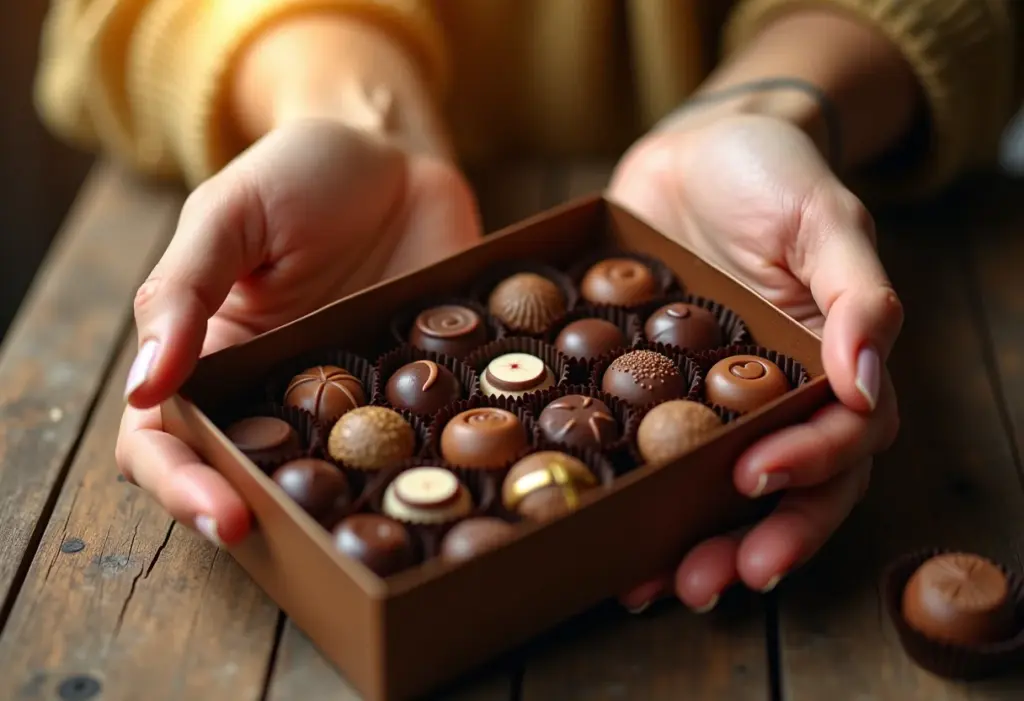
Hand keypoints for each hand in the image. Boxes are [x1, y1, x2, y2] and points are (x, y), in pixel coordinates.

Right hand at [116, 121, 481, 544]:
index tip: (225, 515)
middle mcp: (270, 388)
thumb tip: (143, 386)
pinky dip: (412, 461)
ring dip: (332, 504)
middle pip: (243, 473)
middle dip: (258, 516)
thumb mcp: (229, 213)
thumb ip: (184, 290)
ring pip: (325, 472)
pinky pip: (407, 435)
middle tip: (292, 542)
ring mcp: (346, 395)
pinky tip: (430, 477)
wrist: (395, 155)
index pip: (167, 438)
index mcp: (207, 353)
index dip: (183, 484)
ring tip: (357, 530)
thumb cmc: (299, 173)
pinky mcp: (410, 386)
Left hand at [608, 114, 902, 611]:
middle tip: (710, 580)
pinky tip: (609, 536)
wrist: (695, 149)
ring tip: (655, 588)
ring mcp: (717, 402)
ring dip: (694, 542)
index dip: (810, 468)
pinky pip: (654, 453)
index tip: (758, 479)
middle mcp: (779, 398)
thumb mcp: (823, 217)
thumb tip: (865, 378)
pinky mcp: (660, 392)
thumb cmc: (772, 172)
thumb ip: (859, 294)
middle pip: (786, 490)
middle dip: (756, 539)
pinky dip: (640, 500)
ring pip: (720, 491)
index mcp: (833, 366)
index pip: (844, 438)